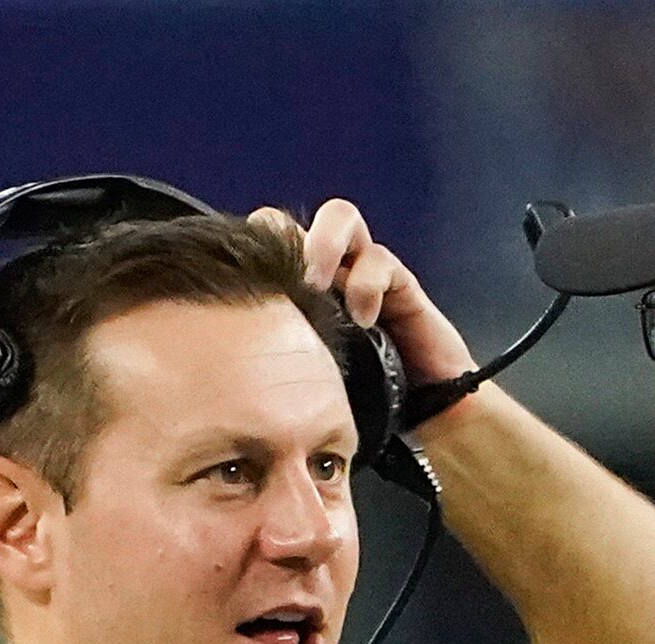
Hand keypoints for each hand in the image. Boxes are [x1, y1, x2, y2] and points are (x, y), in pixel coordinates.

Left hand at [255, 199, 479, 399]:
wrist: (424, 415)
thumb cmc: (361, 402)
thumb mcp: (302, 384)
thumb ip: (272, 361)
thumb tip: (230, 357)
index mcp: (292, 294)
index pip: (257, 246)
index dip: (246, 248)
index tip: (242, 282)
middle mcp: (325, 275)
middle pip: (288, 220)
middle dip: (279, 235)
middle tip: (281, 279)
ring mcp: (362, 273)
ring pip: (338, 217)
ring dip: (324, 244)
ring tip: (318, 285)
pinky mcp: (399, 283)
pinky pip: (378, 258)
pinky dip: (367, 283)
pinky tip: (363, 318)